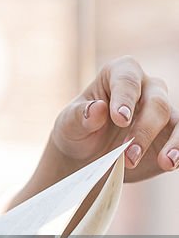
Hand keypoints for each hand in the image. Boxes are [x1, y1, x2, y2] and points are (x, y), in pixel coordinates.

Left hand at [50, 55, 178, 181]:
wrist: (86, 157)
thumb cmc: (77, 131)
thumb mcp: (69, 124)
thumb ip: (80, 115)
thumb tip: (97, 108)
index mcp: (119, 74)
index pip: (126, 80)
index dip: (125, 98)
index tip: (120, 118)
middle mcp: (146, 88)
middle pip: (156, 102)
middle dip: (144, 129)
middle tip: (128, 154)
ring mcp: (162, 112)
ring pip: (176, 120)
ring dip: (172, 142)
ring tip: (165, 162)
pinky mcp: (170, 135)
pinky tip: (171, 163)